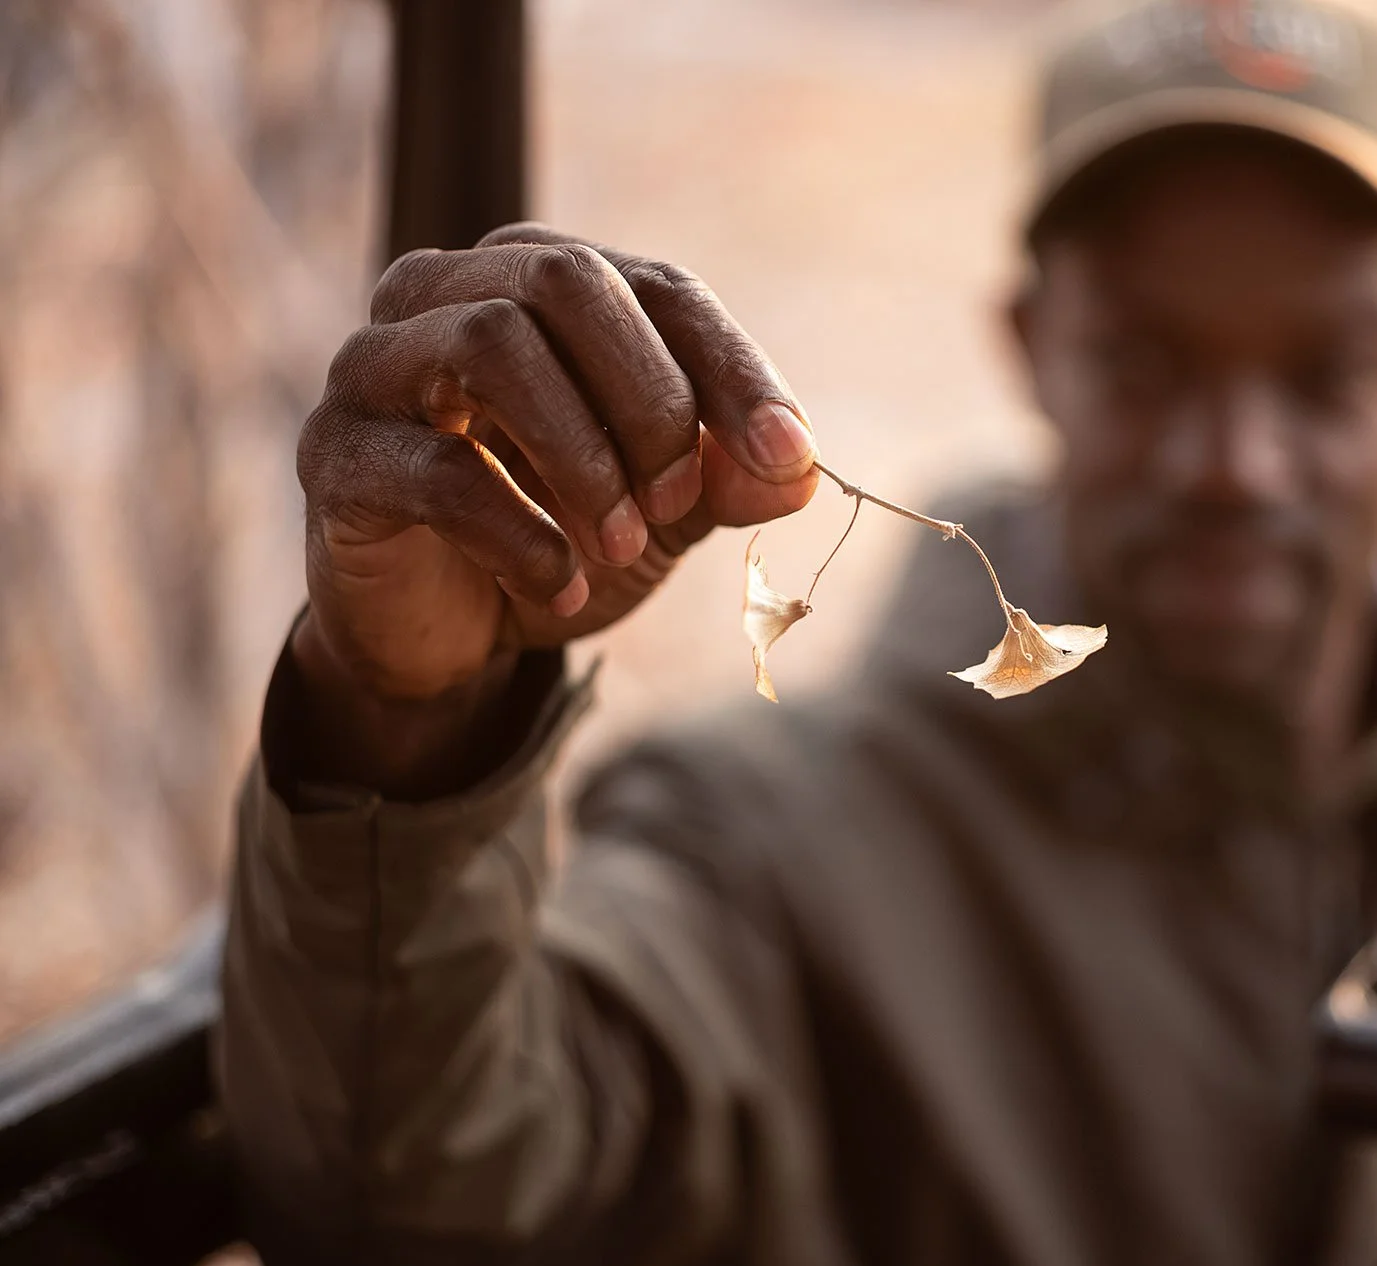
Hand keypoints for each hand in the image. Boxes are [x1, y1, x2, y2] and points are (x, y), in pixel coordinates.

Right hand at [288, 225, 817, 791]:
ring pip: (492, 345)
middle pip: (565, 280)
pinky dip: (523, 536)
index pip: (657, 287)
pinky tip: (564, 586)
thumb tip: (801, 470)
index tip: (788, 456)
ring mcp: (375, 365)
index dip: (733, 368)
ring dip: (585, 460)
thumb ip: (729, 478)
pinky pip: (436, 469)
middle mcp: (445, 293)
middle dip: (649, 400)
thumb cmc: (560, 534)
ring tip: (623, 545)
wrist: (451, 633)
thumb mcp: (668, 509)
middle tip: (678, 505)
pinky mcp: (336, 455)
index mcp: (537, 280)